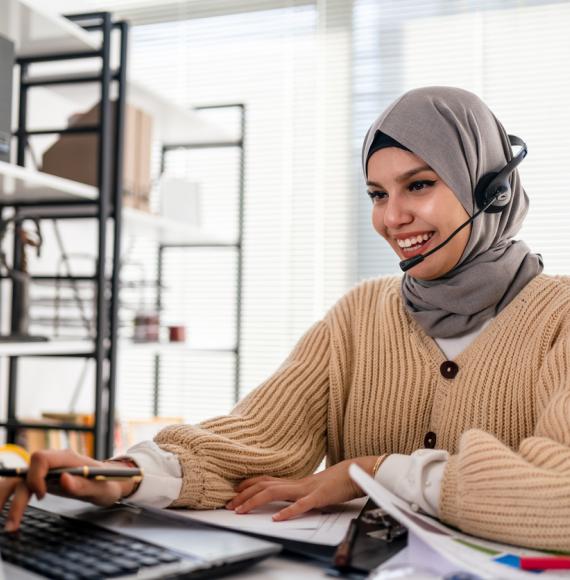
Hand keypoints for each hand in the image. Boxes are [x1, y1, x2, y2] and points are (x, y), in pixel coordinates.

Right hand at [0, 449, 137, 531]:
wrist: (112, 482)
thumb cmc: (108, 483)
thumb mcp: (102, 487)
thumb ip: (84, 484)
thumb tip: (63, 479)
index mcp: (68, 459)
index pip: (40, 458)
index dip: (36, 476)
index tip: (42, 495)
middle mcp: (54, 463)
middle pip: (24, 472)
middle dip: (12, 495)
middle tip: (11, 523)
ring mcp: (48, 472)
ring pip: (19, 481)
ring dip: (8, 500)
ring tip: (8, 525)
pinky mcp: (44, 481)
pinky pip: (24, 487)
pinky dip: (14, 501)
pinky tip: (11, 517)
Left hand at [226, 456, 377, 521]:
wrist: (356, 472)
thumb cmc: (336, 481)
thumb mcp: (312, 487)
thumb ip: (297, 492)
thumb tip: (284, 499)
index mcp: (294, 481)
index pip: (265, 480)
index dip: (247, 484)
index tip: (233, 491)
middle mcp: (296, 483)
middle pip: (264, 485)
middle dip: (244, 494)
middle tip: (229, 505)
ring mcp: (306, 489)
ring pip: (275, 492)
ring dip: (256, 501)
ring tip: (242, 510)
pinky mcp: (319, 497)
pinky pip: (301, 505)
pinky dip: (288, 511)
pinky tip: (277, 518)